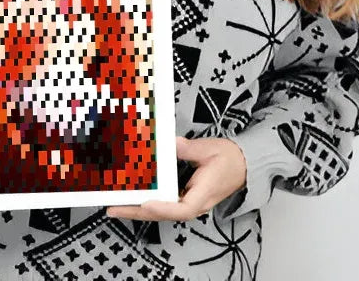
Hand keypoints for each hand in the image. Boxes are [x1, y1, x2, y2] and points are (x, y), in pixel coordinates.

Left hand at [105, 135, 246, 221]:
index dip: (163, 208)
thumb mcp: (209, 149)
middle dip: (138, 211)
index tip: (146, 203)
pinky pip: (165, 204)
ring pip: (162, 212)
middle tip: (114, 208)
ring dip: (139, 209)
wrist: (244, 164)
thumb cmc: (230, 159)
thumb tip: (170, 143)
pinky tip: (134, 198)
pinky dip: (148, 202)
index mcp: (203, 194)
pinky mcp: (186, 197)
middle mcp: (195, 203)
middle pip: (164, 214)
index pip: (182, 209)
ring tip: (117, 205)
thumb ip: (188, 148)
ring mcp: (190, 202)